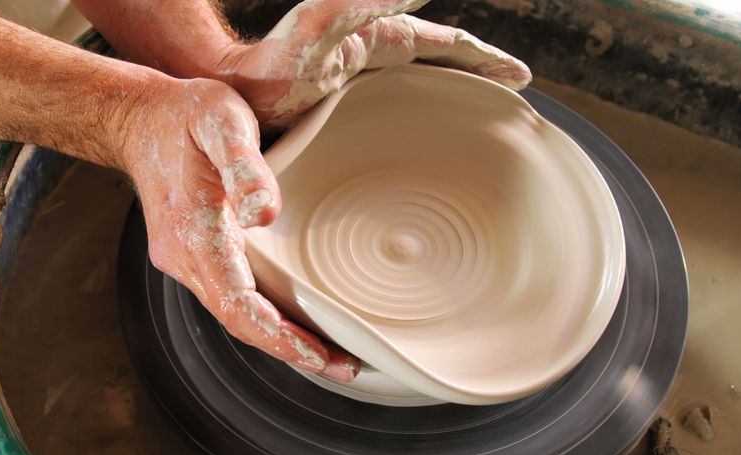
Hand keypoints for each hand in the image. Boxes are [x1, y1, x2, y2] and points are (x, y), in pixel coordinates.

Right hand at [119, 77, 359, 380]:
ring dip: (278, 338)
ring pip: (234, 315)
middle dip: (290, 350)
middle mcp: (184, 259)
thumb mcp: (219, 120)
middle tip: (344, 366)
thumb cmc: (181, 115)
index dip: (280, 338)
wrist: (137, 118)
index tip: (320, 357)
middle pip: (240, 323)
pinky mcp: (192, 255)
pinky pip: (230, 298)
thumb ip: (244, 165)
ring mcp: (185, 261)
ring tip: (327, 353)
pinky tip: (291, 319)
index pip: (239, 306)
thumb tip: (265, 214)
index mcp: (193, 235)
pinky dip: (263, 317)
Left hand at [215, 0, 532, 125]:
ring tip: (474, 125)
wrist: (222, 98)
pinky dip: (408, 131)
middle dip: (474, 76)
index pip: (441, 43)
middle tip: (510, 97)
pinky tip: (411, 153)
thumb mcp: (322, 26)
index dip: (481, 58)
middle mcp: (366, 61)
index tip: (518, 78)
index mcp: (374, 41)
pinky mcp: (332, 117)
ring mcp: (350, 89)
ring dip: (445, 103)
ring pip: (412, 92)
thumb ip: (365, 2)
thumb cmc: (266, 69)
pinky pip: (384, 123)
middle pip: (434, 63)